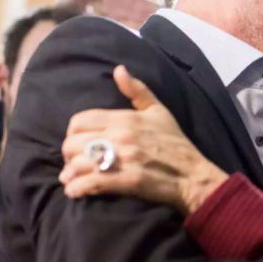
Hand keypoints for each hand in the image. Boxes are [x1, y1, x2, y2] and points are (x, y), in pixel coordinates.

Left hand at [59, 65, 226, 214]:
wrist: (193, 175)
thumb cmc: (176, 142)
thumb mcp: (159, 111)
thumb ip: (137, 90)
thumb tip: (118, 69)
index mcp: (126, 118)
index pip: (79, 121)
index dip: (72, 133)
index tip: (78, 142)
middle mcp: (121, 136)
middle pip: (73, 144)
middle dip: (69, 155)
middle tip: (75, 163)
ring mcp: (124, 159)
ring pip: (78, 165)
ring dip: (70, 175)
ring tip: (72, 180)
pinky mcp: (127, 181)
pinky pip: (90, 183)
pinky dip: (77, 189)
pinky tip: (77, 192)